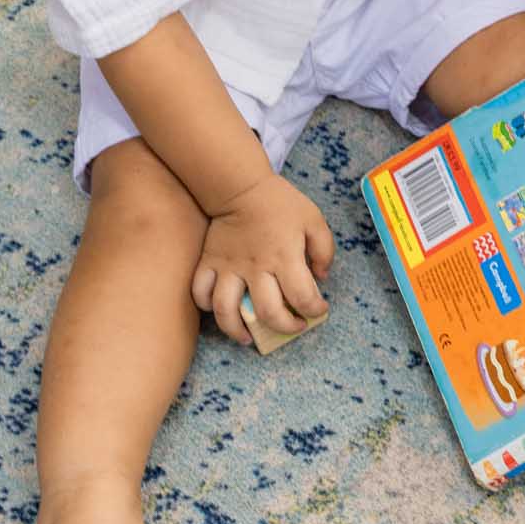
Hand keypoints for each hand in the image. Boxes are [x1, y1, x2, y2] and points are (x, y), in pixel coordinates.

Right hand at [190, 172, 333, 344]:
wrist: (242, 186)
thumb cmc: (281, 204)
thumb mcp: (313, 220)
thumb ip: (324, 249)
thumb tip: (322, 277)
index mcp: (285, 256)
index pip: (302, 296)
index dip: (314, 309)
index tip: (319, 309)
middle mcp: (256, 267)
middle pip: (267, 312)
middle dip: (284, 327)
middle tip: (293, 326)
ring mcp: (229, 267)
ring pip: (227, 312)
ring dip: (238, 331)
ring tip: (249, 337)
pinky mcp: (208, 263)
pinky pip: (200, 293)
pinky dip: (207, 307)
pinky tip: (221, 310)